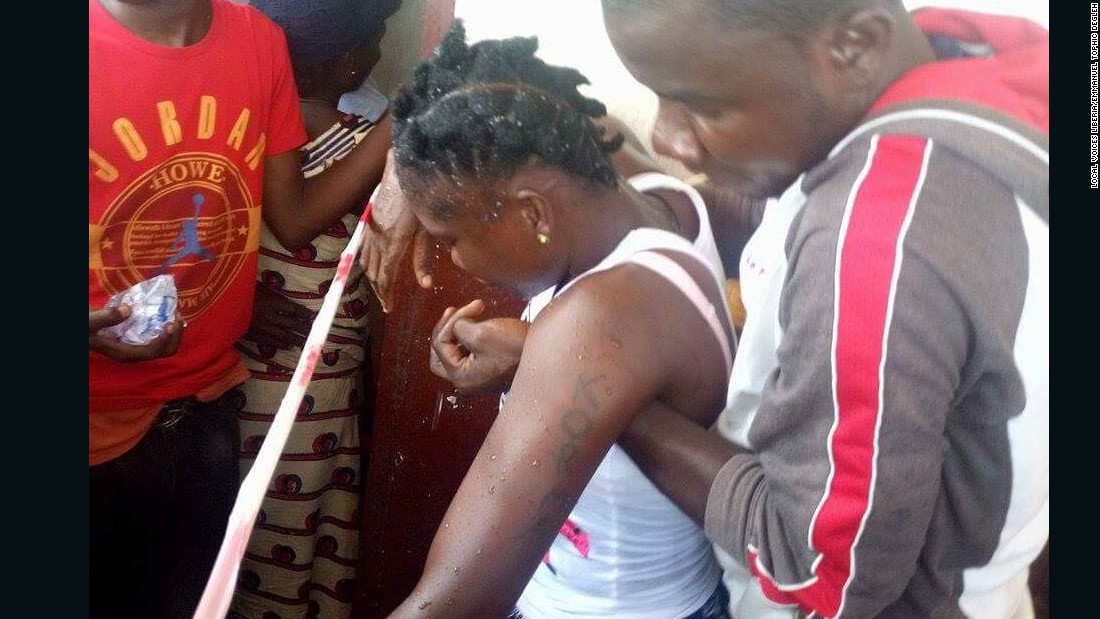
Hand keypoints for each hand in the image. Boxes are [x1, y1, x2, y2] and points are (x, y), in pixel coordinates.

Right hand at [89, 305, 184, 362]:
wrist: (81, 326)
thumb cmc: (84, 326)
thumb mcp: (90, 321)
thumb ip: (106, 317)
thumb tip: (128, 310)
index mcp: (125, 353)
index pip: (152, 352)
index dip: (164, 340)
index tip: (170, 324)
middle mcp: (134, 351)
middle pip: (162, 351)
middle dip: (174, 336)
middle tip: (177, 316)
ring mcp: (136, 345)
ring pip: (163, 344)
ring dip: (173, 331)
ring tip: (176, 313)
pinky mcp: (136, 337)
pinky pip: (157, 335)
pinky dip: (166, 327)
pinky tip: (167, 313)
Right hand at [244, 282, 312, 349]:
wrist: (220, 306)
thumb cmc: (240, 292)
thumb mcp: (258, 287)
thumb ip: (273, 293)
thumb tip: (285, 298)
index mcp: (270, 301)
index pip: (293, 309)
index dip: (304, 313)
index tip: (313, 316)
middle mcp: (268, 315)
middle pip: (291, 324)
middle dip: (304, 329)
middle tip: (315, 333)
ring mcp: (261, 327)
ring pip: (283, 335)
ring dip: (296, 340)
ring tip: (306, 343)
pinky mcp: (253, 335)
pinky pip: (271, 342)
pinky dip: (281, 344)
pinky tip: (289, 346)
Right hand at [359, 149, 434, 312]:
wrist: (403, 167)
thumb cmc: (421, 197)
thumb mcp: (427, 229)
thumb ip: (424, 258)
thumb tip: (425, 285)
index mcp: (393, 243)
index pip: (385, 277)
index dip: (386, 295)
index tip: (390, 308)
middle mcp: (378, 239)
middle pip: (373, 272)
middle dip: (379, 290)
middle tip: (387, 303)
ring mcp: (371, 229)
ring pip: (365, 261)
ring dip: (371, 277)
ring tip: (380, 289)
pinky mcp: (370, 221)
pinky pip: (363, 247)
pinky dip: (365, 261)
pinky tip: (370, 265)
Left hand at [429, 299, 527, 394]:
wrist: (544, 355)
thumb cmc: (514, 347)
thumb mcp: (480, 332)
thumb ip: (458, 327)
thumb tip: (458, 326)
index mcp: (461, 377)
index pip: (440, 345)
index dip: (452, 321)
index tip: (475, 306)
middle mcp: (466, 382)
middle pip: (440, 355)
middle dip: (445, 331)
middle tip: (453, 312)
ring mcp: (478, 378)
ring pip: (454, 353)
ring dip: (458, 333)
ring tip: (469, 314)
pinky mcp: (489, 371)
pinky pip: (469, 354)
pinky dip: (469, 338)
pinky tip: (479, 325)